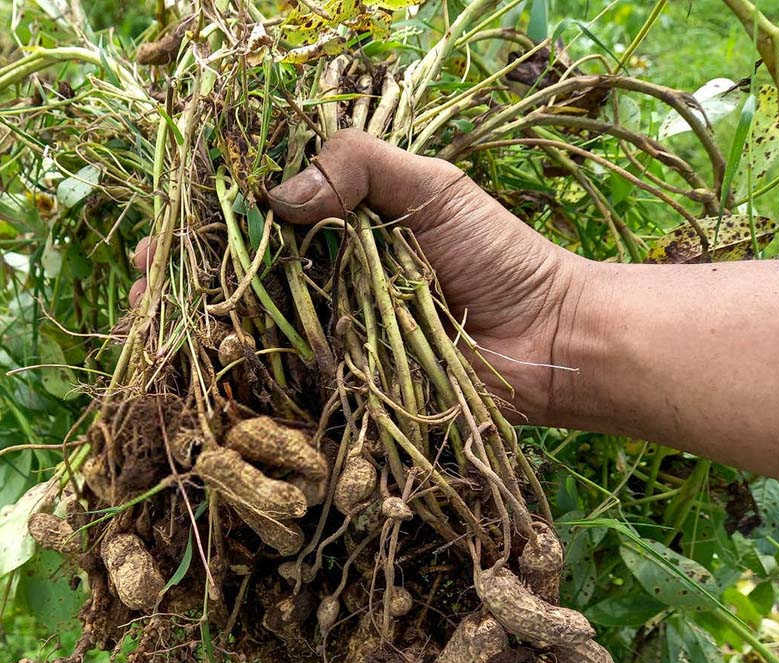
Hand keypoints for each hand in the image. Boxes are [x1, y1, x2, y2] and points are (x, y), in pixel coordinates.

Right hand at [266, 128, 587, 422]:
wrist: (544, 340)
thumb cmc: (499, 257)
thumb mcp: (435, 189)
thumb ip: (363, 166)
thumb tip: (276, 195)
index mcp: (355, 224)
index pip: (288, 211)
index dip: (261, 209)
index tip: (234, 208)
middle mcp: (340, 277)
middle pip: (272, 270)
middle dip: (256, 266)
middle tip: (245, 264)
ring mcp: (342, 331)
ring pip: (282, 322)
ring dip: (272, 317)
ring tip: (257, 311)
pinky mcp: (352, 380)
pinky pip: (308, 373)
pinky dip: (295, 365)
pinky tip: (276, 354)